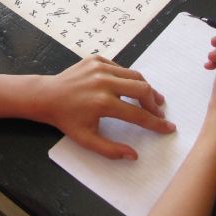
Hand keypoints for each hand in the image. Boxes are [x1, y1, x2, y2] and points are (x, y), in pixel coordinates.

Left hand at [36, 56, 175, 159]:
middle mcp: (104, 82)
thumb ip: (111, 150)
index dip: (156, 123)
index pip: (138, 115)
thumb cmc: (67, 119)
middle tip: (158, 111)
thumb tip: (134, 156)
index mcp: (103, 103)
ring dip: (145, 88)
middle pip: (142, 89)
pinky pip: (120, 68)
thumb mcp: (86, 140)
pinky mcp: (96, 59)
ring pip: (134, 75)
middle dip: (154, 102)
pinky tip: (129, 88)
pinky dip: (128, 78)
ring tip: (151, 99)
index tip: (168, 127)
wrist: (46, 96)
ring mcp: (100, 68)